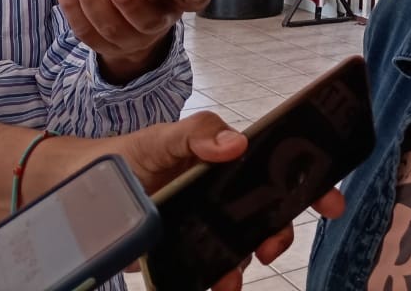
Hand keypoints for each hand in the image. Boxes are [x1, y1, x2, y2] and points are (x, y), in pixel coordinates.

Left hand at [44, 112, 345, 290]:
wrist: (79, 195)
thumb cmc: (127, 157)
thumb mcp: (161, 138)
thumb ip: (197, 135)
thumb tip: (238, 143)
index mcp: (230, 163)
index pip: (280, 168)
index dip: (311, 183)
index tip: (331, 202)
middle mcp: (226, 196)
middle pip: (270, 214)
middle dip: (281, 231)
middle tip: (272, 244)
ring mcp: (208, 227)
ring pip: (244, 247)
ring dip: (246, 263)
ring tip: (230, 277)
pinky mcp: (185, 254)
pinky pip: (212, 271)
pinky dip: (219, 281)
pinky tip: (214, 286)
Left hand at [58, 0, 217, 83]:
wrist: (136, 19)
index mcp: (173, 9)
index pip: (187, 4)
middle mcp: (148, 31)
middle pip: (137, 24)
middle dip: (126, 4)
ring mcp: (121, 40)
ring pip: (105, 27)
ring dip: (90, 1)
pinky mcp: (96, 41)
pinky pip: (82, 29)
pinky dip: (71, 6)